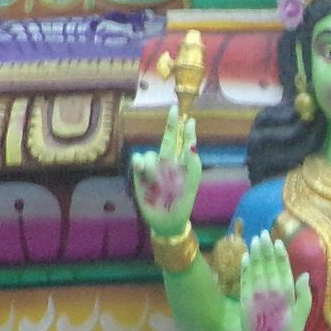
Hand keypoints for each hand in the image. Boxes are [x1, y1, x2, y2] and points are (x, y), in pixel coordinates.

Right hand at [130, 107, 200, 237]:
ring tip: (156, 181)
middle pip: (168, 139)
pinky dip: (139, 162)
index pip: (184, 143)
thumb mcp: (191, 185)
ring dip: (152, 165)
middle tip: (174, 109)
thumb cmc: (182, 203)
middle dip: (171, 124)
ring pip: (150, 154)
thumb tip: (192, 146)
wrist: (167, 220)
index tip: (189, 120)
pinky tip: (140, 167)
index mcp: (181, 164)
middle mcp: (167, 162)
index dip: (186, 131)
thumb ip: (193, 165)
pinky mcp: (140, 175)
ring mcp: (153, 168)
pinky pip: (138, 160)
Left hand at [237, 233, 309, 330]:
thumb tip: (304, 276)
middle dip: (265, 249)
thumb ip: (304, 296)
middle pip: (267, 266)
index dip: (280, 255)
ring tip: (255, 240)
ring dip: (255, 254)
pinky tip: (245, 257)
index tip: (277, 242)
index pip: (283, 270)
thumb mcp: (301, 319)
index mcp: (286, 297)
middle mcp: (270, 294)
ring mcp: (255, 297)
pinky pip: (244, 281)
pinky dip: (245, 268)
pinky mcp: (244, 303)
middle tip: (263, 233)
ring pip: (255, 270)